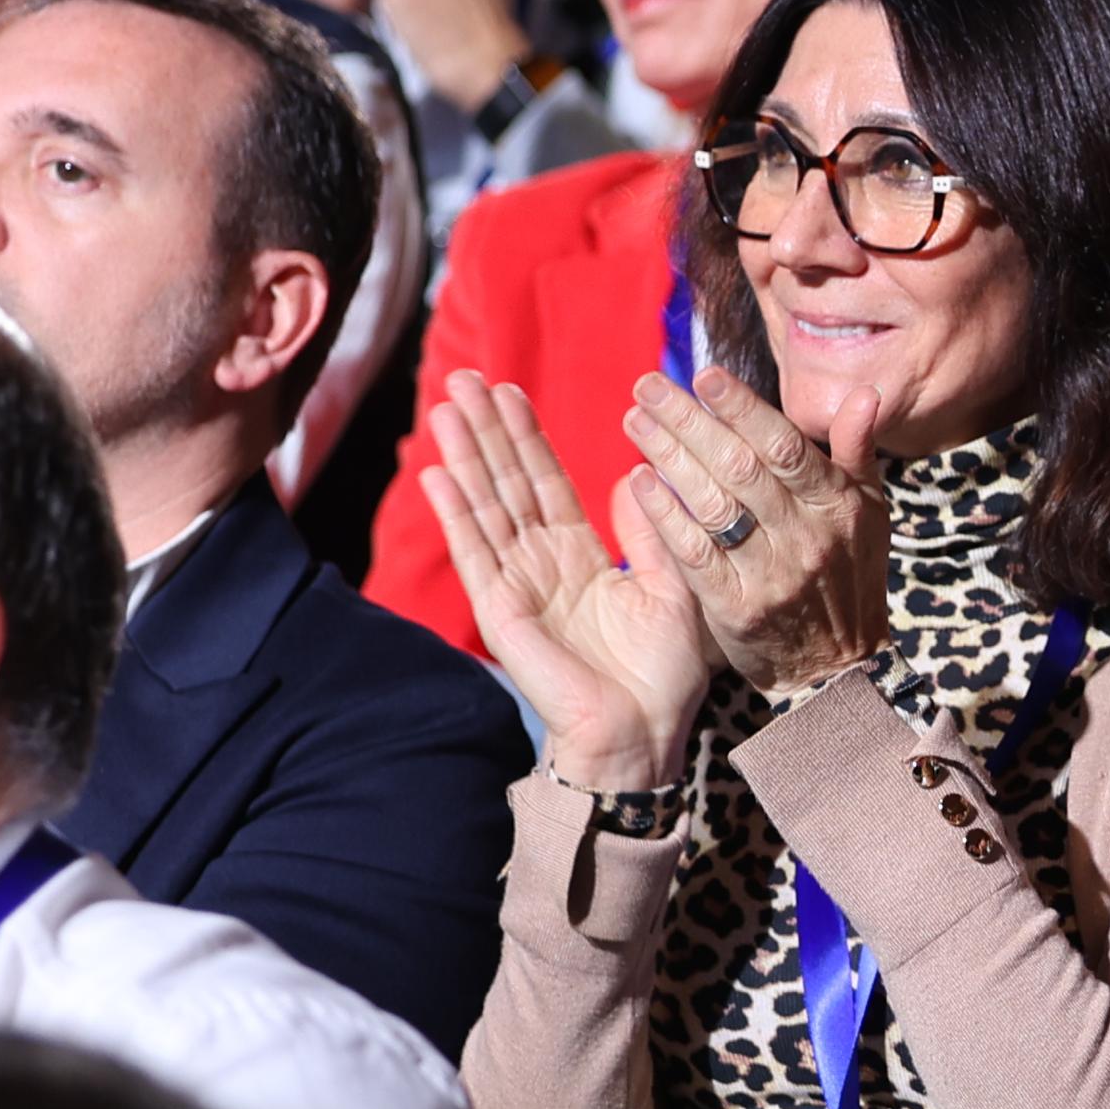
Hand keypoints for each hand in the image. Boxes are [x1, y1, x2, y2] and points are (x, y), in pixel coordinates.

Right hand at [418, 372, 715, 786]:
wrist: (644, 732)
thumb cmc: (664, 673)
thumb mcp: (673, 585)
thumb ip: (649, 532)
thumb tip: (631, 477)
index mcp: (581, 556)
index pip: (547, 482)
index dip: (527, 437)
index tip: (509, 390)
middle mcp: (542, 564)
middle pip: (507, 483)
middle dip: (486, 430)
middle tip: (463, 377)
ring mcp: (517, 585)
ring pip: (486, 506)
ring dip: (465, 456)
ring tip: (445, 406)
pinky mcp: (502, 611)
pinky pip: (476, 553)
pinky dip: (455, 514)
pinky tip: (437, 473)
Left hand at [627, 362, 894, 695]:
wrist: (838, 670)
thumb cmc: (850, 578)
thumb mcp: (870, 513)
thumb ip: (858, 451)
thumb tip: (864, 393)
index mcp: (839, 506)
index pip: (785, 446)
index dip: (743, 408)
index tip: (704, 374)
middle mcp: (806, 537)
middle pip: (740, 467)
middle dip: (689, 421)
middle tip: (646, 385)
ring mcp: (771, 575)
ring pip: (713, 505)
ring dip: (668, 457)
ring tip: (634, 421)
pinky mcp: (737, 609)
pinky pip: (695, 554)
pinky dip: (665, 516)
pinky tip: (638, 483)